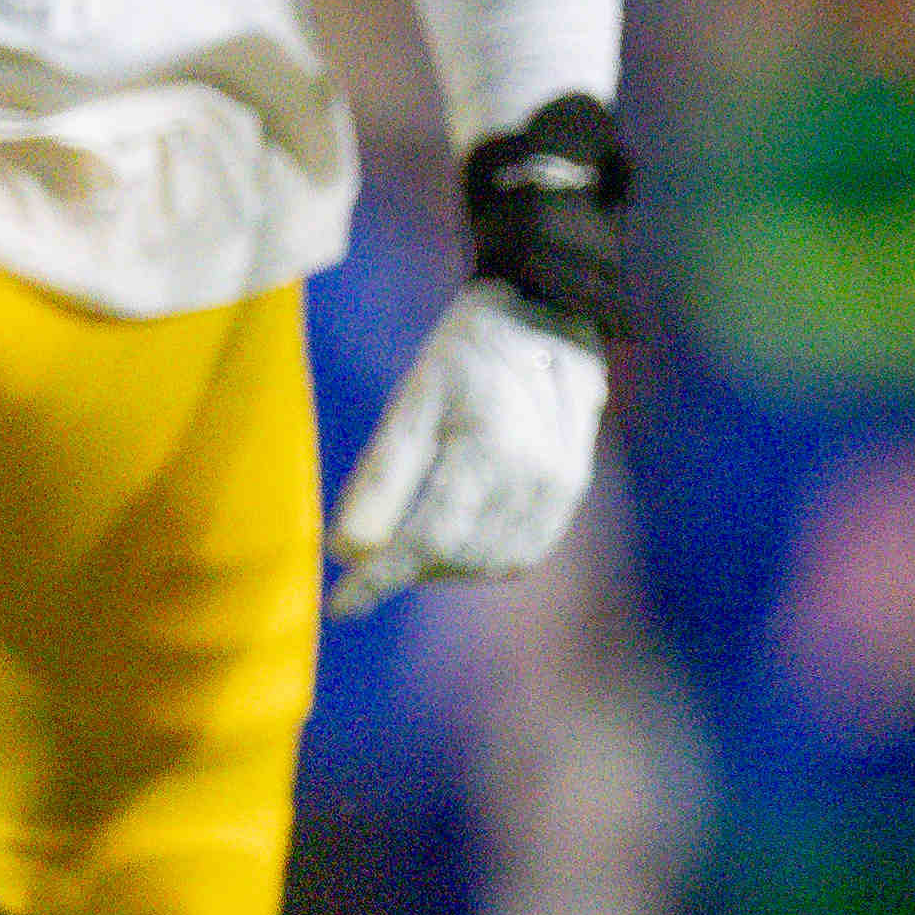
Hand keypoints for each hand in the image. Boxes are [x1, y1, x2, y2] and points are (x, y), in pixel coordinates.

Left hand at [328, 285, 609, 610]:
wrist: (549, 309)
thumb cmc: (469, 349)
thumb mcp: (413, 398)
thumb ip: (383, 477)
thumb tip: (347, 551)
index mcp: (490, 450)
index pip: (427, 540)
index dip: (381, 579)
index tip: (341, 605)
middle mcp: (535, 477)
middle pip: (459, 556)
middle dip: (410, 566)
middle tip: (375, 551)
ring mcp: (561, 485)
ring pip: (495, 561)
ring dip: (449, 566)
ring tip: (417, 539)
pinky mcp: (572, 488)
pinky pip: (527, 549)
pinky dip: (487, 556)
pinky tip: (461, 535)